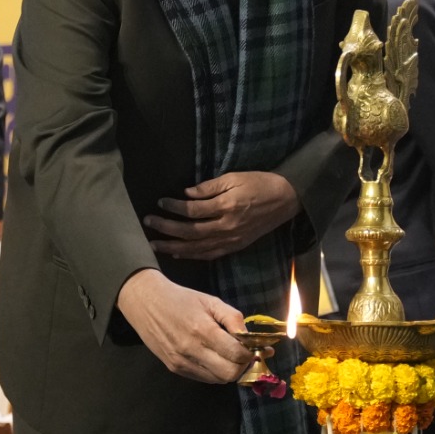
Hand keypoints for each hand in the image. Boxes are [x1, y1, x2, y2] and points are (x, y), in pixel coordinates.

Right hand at [116, 270, 249, 384]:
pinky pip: (204, 378)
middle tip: (246, 355)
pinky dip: (215, 372)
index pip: (237, 354)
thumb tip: (251, 338)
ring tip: (231, 356)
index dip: (251, 353)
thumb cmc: (181, 299)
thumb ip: (233, 318)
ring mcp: (182, 362)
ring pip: (218, 380)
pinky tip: (214, 358)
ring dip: (230, 370)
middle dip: (243, 366)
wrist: (145, 303)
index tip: (256, 347)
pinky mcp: (175, 368)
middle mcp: (192, 350)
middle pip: (230, 374)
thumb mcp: (210, 301)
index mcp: (203, 330)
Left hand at [143, 171, 300, 260]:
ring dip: (175, 246)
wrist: (286, 199)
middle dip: (167, 228)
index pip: (193, 210)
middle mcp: (227, 227)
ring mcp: (232, 239)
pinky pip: (211, 254)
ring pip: (198, 247)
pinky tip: (179, 253)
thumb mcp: (234, 177)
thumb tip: (186, 193)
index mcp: (227, 207)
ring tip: (156, 244)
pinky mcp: (236, 246)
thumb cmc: (259, 183)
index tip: (160, 202)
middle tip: (148, 224)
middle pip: (190, 232)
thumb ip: (209, 187)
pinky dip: (193, 255)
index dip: (174, 207)